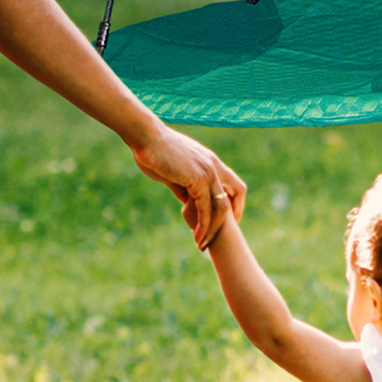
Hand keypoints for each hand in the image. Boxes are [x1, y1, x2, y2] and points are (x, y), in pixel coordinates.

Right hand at [132, 125, 245, 247]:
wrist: (146, 137)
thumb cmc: (154, 151)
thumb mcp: (173, 172)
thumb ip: (184, 187)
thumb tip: (187, 202)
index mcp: (210, 161)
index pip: (233, 184)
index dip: (234, 202)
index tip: (226, 220)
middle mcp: (214, 166)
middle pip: (236, 194)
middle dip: (231, 218)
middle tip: (219, 236)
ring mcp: (208, 172)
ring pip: (221, 207)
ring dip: (213, 228)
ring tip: (202, 244)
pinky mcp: (198, 179)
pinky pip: (206, 209)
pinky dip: (203, 225)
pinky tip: (196, 236)